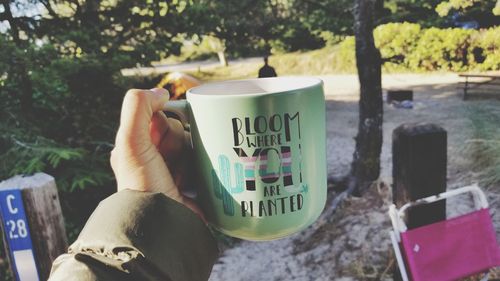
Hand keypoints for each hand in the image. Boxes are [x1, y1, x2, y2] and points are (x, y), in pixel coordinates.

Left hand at [110, 88, 203, 219]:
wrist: (164, 223)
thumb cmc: (143, 184)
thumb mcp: (130, 141)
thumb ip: (138, 106)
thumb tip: (162, 92)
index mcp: (138, 146)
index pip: (161, 118)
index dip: (163, 127)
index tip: (156, 146)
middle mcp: (156, 157)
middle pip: (181, 131)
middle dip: (178, 146)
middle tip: (168, 166)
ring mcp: (176, 171)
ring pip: (196, 146)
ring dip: (192, 160)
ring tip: (182, 179)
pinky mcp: (194, 183)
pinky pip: (208, 162)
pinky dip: (207, 168)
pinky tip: (199, 180)